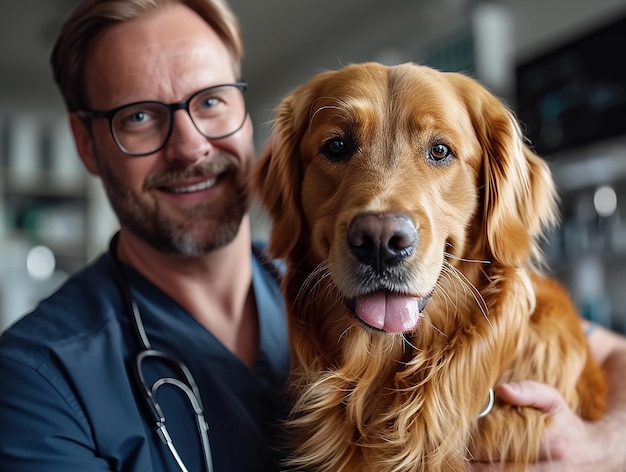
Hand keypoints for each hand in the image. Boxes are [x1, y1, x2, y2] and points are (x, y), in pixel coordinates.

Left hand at [470, 380, 622, 470]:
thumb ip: (528, 391)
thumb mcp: (552, 399)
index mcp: (550, 443)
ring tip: (473, 464)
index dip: (478, 448)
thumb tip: (501, 390)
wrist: (598, 452)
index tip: (465, 440)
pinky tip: (488, 468)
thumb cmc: (566, 422)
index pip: (502, 450)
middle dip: (478, 464)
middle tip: (466, 454)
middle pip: (501, 471)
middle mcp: (552, 469)